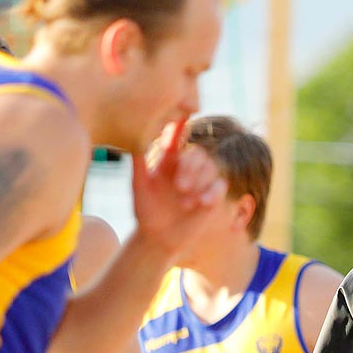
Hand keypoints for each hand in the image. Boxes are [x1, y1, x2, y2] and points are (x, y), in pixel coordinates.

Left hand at [130, 117, 225, 259]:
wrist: (158, 238)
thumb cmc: (145, 211)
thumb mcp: (139, 187)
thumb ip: (138, 164)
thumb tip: (132, 139)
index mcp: (168, 162)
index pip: (175, 139)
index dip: (178, 126)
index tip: (182, 114)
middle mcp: (187, 168)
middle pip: (197, 153)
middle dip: (191, 167)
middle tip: (179, 186)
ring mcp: (201, 182)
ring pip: (211, 166)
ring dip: (200, 180)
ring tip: (184, 199)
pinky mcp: (212, 197)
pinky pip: (220, 186)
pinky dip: (212, 192)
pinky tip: (200, 203)